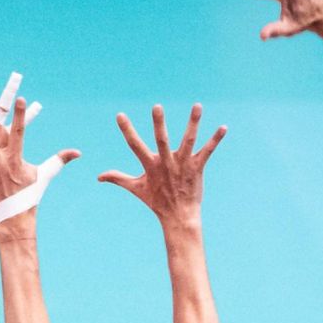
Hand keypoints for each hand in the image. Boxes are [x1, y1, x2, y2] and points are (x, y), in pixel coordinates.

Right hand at [99, 104, 225, 226]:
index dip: (127, 130)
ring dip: (193, 123)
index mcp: (151, 165)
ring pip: (188, 140)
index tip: (120, 115)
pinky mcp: (196, 168)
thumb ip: (118, 178)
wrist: (178, 217)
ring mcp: (183, 164)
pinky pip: (207, 151)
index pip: (135, 145)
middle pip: (162, 140)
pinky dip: (215, 139)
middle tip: (157, 106)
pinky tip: (223, 128)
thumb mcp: (136, 189)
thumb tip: (99, 176)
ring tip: (197, 105)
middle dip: (159, 124)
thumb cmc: (157, 202)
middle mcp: (166, 163)